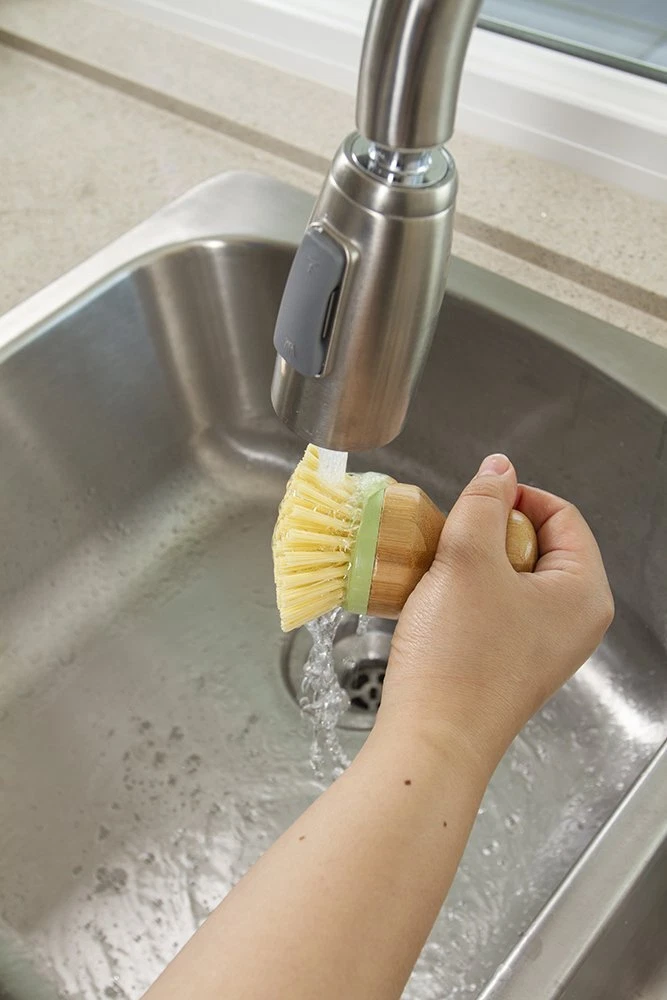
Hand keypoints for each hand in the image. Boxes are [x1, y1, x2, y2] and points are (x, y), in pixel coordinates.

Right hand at [380, 454, 613, 774]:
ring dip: (472, 562)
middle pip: (539, 544)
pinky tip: (434, 601)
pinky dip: (467, 594)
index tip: (473, 501)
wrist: (431, 740)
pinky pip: (497, 608)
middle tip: (452, 539)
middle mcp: (575, 620)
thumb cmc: (458, 655)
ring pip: (512, 576)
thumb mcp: (467, 558)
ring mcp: (544, 645)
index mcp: (584, 592)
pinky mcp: (512, 663)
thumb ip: (484, 502)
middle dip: (490, 532)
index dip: (516, 496)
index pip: (563, 515)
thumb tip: (500, 466)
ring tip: (438, 570)